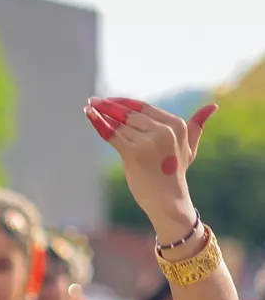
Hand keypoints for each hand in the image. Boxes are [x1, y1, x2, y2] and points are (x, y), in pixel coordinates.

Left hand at [85, 97, 215, 238]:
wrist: (168, 200)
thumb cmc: (175, 174)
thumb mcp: (189, 148)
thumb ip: (196, 127)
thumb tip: (212, 107)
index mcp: (177, 125)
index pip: (144, 108)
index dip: (124, 102)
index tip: (109, 100)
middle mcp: (164, 130)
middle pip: (129, 114)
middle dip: (109, 106)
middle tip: (93, 100)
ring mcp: (149, 141)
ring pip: (119, 124)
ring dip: (100, 114)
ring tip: (88, 107)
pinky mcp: (134, 153)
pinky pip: (112, 134)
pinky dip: (98, 123)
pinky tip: (88, 114)